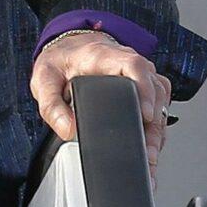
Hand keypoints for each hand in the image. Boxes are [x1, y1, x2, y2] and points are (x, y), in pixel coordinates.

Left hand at [30, 30, 171, 172]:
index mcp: (105, 56)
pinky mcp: (143, 89)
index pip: (135, 66)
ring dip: (157, 130)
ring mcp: (140, 76)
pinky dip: (155, 127)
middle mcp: (129, 64)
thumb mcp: (44, 79)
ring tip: (149, 156)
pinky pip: (158, 106)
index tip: (146, 114)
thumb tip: (67, 130)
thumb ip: (52, 106)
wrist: (68, 50)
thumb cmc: (60, 62)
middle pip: (155, 90)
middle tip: (147, 150)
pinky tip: (149, 147)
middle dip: (153, 124)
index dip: (145, 90)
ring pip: (161, 102)